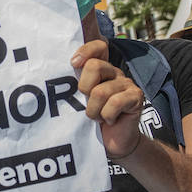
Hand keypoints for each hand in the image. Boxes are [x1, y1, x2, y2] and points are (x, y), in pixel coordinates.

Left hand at [72, 39, 143, 158]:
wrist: (112, 144)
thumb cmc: (92, 122)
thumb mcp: (78, 102)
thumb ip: (72, 86)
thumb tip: (56, 75)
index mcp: (100, 70)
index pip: (98, 47)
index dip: (86, 51)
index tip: (73, 63)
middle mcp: (114, 73)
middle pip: (94, 66)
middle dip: (84, 89)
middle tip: (86, 104)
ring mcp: (127, 84)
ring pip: (100, 91)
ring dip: (93, 111)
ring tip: (97, 118)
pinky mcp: (136, 97)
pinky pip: (114, 103)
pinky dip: (107, 116)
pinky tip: (110, 120)